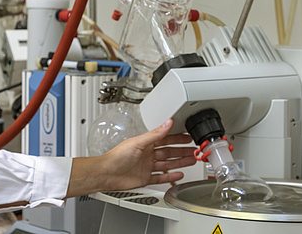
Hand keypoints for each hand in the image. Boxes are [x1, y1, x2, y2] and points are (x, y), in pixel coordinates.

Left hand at [67, 119, 196, 196]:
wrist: (107, 173)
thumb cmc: (116, 157)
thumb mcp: (138, 142)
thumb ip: (155, 134)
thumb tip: (167, 123)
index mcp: (145, 144)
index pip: (165, 139)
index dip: (177, 138)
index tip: (188, 137)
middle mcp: (147, 155)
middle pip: (169, 152)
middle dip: (182, 151)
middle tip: (194, 150)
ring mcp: (146, 167)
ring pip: (167, 164)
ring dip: (180, 162)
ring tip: (192, 161)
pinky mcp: (145, 178)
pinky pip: (161, 177)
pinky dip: (170, 176)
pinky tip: (179, 175)